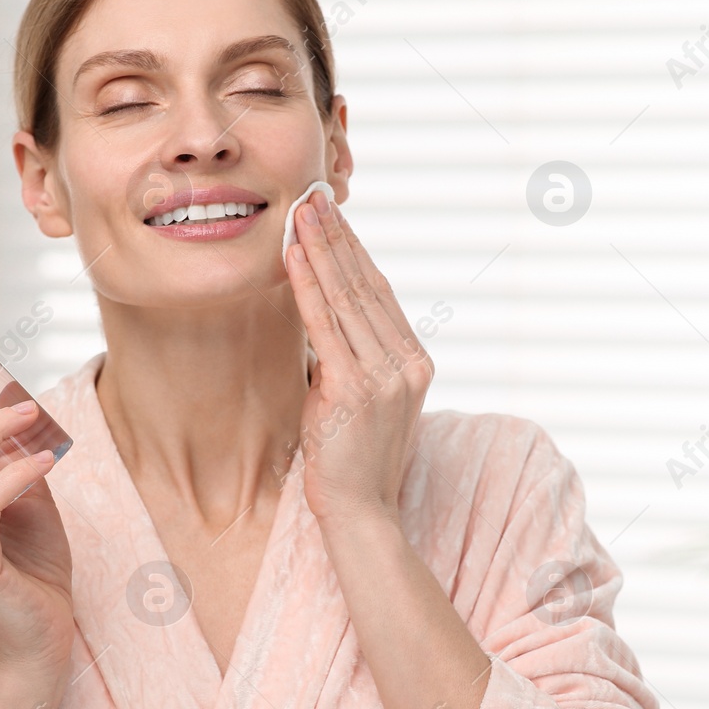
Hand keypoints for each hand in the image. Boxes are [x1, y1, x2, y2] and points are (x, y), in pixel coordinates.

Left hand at [284, 190, 432, 522]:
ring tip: (301, 212)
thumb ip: (352, 358)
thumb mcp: (363, 400)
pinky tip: (293, 255)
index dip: (355, 250)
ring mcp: (385, 376)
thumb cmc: (353, 461)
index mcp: (415, 362)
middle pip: (367, 285)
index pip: (381, 292)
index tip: (333, 216)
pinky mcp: (356, 390)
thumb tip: (323, 318)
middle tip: (315, 195)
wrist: (362, 513)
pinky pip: (325, 325)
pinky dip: (308, 285)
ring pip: (347, 297)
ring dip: (321, 249)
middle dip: (338, 237)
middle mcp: (408, 363)